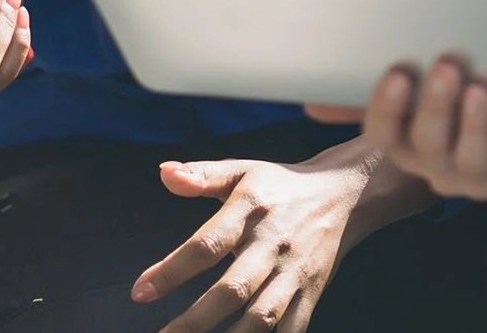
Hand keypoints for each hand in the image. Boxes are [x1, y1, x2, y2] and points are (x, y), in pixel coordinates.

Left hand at [132, 144, 423, 332]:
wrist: (346, 194)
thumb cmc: (281, 185)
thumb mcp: (242, 170)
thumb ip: (202, 174)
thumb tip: (163, 172)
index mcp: (252, 208)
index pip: (208, 243)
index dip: (172, 270)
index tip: (140, 292)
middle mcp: (274, 244)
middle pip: (234, 288)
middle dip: (195, 320)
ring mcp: (295, 273)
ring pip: (261, 316)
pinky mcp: (312, 293)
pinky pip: (291, 329)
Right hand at [307, 58, 486, 201]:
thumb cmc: (482, 100)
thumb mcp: (432, 93)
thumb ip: (388, 90)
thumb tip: (312, 103)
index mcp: (412, 143)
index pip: (384, 135)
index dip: (386, 109)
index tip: (398, 71)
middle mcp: (441, 166)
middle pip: (426, 147)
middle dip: (434, 108)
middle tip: (448, 65)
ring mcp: (484, 178)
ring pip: (471, 162)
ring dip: (475, 126)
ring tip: (482, 88)